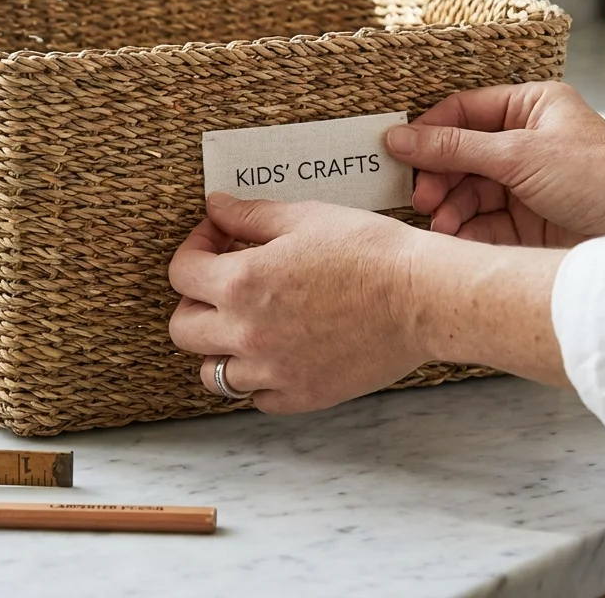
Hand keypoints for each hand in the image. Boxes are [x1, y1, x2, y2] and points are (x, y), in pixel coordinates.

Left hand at [166, 193, 432, 413]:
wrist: (423, 297)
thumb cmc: (370, 252)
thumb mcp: (304, 218)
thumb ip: (250, 216)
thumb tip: (216, 207)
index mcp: (241, 284)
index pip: (181, 273)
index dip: (195, 248)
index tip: (216, 239)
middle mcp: (247, 334)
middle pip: (182, 329)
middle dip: (195, 301)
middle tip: (222, 284)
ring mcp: (273, 372)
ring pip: (212, 374)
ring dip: (220, 347)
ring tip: (246, 324)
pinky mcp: (303, 395)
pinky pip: (257, 398)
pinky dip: (258, 379)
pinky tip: (277, 352)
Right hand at [384, 81, 604, 246]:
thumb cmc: (597, 177)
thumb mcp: (518, 155)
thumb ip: (454, 148)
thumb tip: (397, 138)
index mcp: (530, 107)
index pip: (463, 111)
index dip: (429, 132)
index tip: (398, 153)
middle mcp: (525, 141)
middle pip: (460, 154)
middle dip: (438, 177)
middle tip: (421, 198)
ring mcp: (525, 182)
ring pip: (467, 191)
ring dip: (448, 208)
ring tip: (441, 225)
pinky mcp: (526, 221)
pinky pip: (481, 222)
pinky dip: (464, 230)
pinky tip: (455, 238)